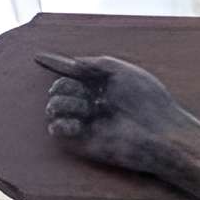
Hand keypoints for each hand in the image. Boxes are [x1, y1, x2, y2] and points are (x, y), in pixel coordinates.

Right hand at [37, 52, 193, 174]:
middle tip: (86, 96)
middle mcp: (94, 104)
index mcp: (103, 86)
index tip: (38, 56)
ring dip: (63, 103)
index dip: (56, 63)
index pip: (73, 72)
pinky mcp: (86, 143)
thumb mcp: (122, 71)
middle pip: (60, 87)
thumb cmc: (149, 100)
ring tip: (86, 110)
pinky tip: (76, 123)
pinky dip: (58, 123)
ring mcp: (89, 123)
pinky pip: (57, 130)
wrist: (161, 135)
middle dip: (64, 86)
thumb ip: (94, 64)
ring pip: (55, 107)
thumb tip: (70, 63)